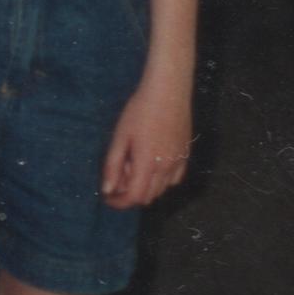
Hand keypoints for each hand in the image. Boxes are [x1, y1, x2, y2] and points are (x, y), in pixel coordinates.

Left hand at [101, 77, 191, 208]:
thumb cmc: (140, 111)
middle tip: (118, 174)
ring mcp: (179, 163)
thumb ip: (113, 165)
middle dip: (130, 193)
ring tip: (133, 165)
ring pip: (162, 189)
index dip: (120, 202)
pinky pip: (175, 179)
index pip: (134, 197)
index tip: (108, 197)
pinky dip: (162, 181)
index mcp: (147, 164)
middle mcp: (166, 169)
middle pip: (148, 196)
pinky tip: (152, 165)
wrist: (168, 92)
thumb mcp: (121, 136)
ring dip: (146, 187)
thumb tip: (108, 190)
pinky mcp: (186, 155)